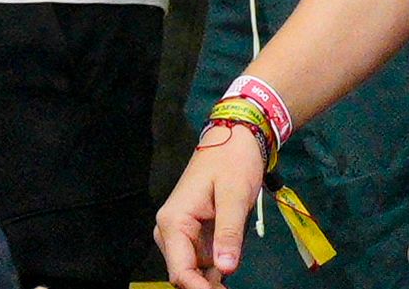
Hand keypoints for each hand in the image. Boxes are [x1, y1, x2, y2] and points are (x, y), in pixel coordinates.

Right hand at [156, 122, 266, 288]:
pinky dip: (218, 262)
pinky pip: (204, 254)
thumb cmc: (234, 161)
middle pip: (185, 271)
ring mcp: (182, 231)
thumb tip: (226, 269)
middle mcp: (171, 230)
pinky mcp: (196, 229)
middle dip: (206, 284)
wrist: (237, 135)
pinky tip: (232, 264)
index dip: (198, 288)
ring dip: (213, 275)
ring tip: (232, 282)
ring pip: (195, 265)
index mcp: (173, 222)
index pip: (179, 270)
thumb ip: (228, 233)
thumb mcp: (234, 196)